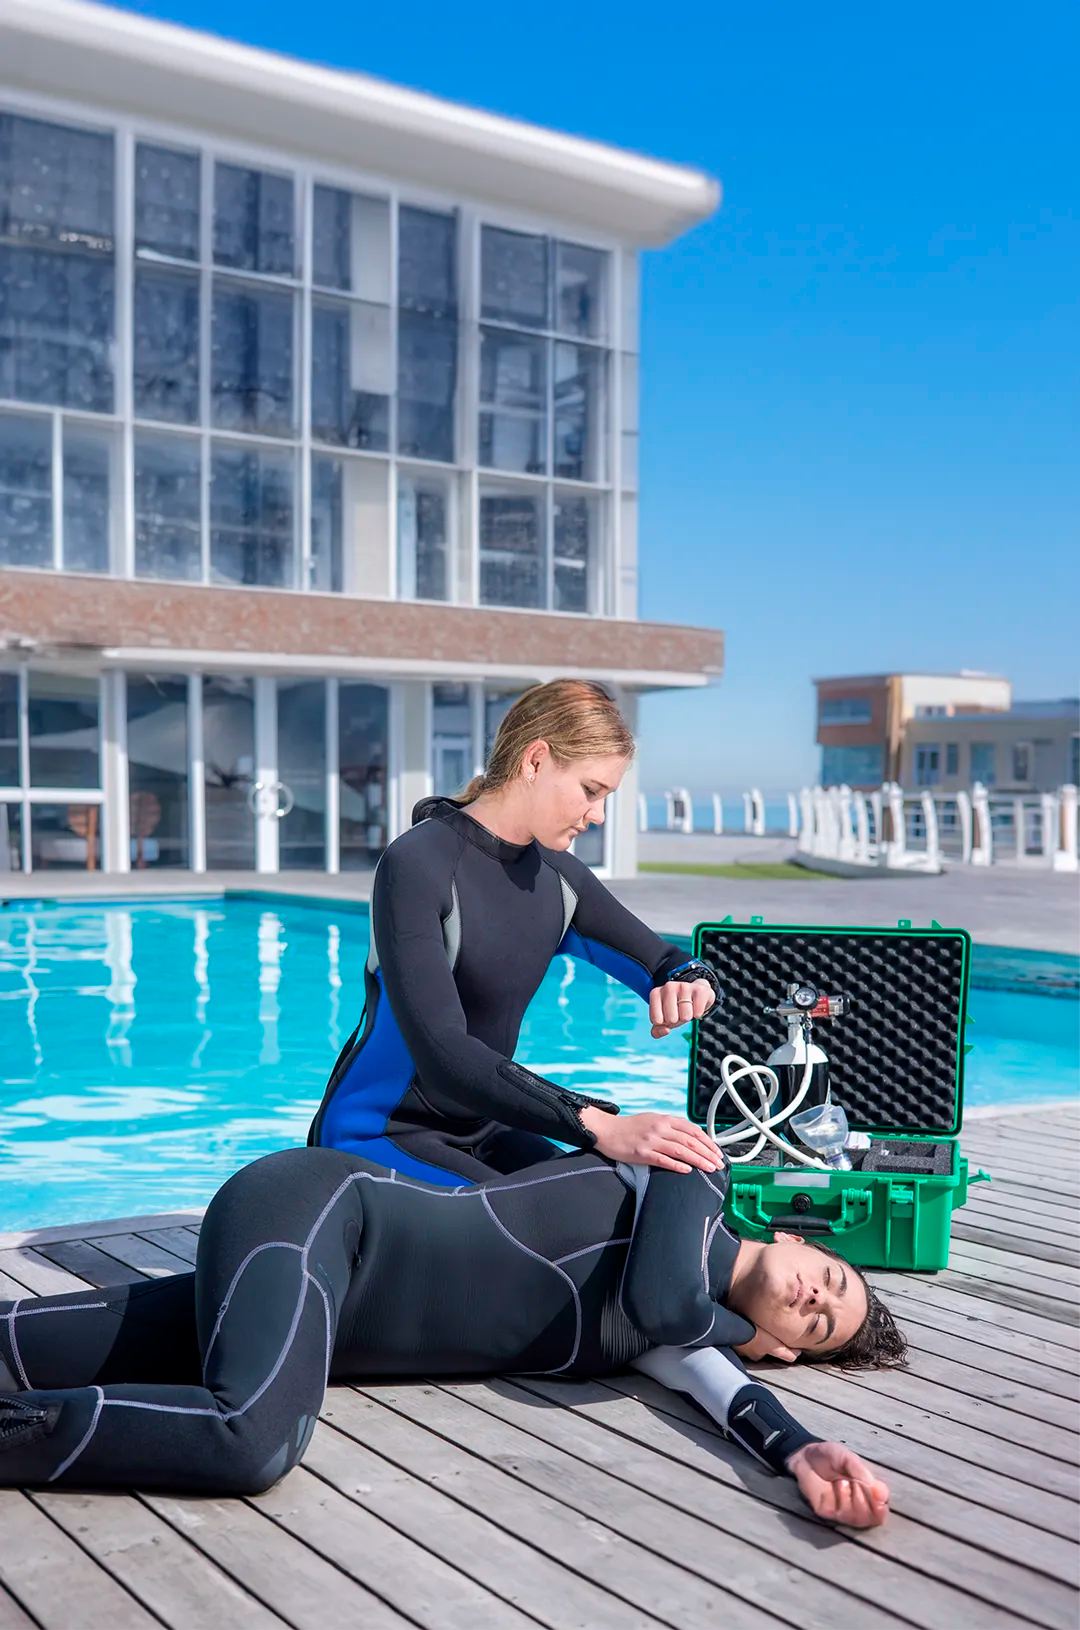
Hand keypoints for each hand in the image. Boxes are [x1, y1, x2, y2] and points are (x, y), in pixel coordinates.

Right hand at [578, 1108, 720, 1172]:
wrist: (607, 1130)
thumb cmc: (630, 1127)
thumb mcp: (653, 1120)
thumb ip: (671, 1127)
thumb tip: (691, 1137)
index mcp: (665, 1119)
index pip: (693, 1130)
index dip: (708, 1142)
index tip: (718, 1152)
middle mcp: (660, 1128)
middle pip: (690, 1141)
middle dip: (708, 1153)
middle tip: (719, 1163)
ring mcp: (651, 1140)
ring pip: (681, 1150)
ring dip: (698, 1160)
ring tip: (710, 1168)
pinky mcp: (642, 1153)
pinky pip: (663, 1160)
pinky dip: (677, 1165)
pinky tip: (688, 1170)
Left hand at [649, 979, 715, 1038]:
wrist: (696, 994)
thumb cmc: (677, 1008)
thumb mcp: (664, 1019)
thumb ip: (657, 1030)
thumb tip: (666, 1030)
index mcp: (655, 993)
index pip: (656, 1020)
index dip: (663, 1023)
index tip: (666, 1015)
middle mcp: (668, 987)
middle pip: (671, 1019)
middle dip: (677, 1020)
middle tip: (679, 1012)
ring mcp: (683, 986)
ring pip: (685, 1017)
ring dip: (688, 1017)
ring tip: (688, 1008)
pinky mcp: (698, 990)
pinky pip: (697, 1013)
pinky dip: (697, 1015)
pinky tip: (696, 1006)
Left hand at [787, 1442, 890, 1526]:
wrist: (805, 1457)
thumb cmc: (829, 1456)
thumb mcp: (846, 1457)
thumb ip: (860, 1470)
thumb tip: (876, 1487)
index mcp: (867, 1491)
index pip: (882, 1507)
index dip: (883, 1504)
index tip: (880, 1494)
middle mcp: (857, 1505)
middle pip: (873, 1517)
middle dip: (866, 1498)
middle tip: (856, 1481)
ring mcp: (843, 1511)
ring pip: (858, 1518)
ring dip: (853, 1498)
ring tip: (842, 1481)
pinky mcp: (828, 1513)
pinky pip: (841, 1515)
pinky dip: (841, 1499)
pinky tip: (834, 1486)